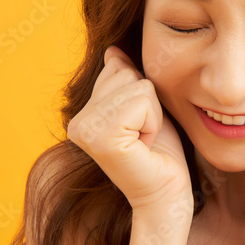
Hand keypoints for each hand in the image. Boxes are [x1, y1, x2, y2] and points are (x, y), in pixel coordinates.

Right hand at [67, 45, 193, 222]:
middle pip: (126, 73)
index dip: (142, 96)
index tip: (139, 129)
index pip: (117, 68)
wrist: (167, 193)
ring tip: (144, 141)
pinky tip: (145, 147)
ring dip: (152, 114)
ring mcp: (85, 129)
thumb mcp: (142, 107)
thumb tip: (112, 51)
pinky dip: (154, 122)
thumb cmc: (160, 153)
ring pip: (137, 85)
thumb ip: (125, 80)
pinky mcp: (101, 136)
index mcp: (82, 114)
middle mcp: (77, 122)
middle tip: (143, 137)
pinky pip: (143, 100)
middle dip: (147, 103)